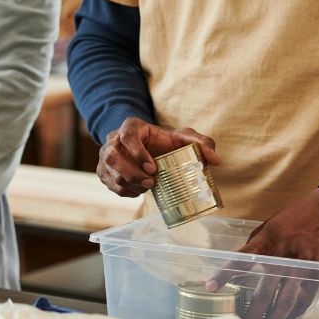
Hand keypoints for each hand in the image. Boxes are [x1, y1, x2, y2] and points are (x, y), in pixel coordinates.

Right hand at [98, 117, 219, 196]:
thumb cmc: (165, 142)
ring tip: (147, 188)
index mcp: (131, 127)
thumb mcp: (184, 138)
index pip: (127, 136)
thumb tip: (215, 160)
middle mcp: (113, 139)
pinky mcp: (104, 170)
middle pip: (113, 156)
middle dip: (131, 173)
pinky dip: (123, 190)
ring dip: (128, 183)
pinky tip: (138, 191)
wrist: (147, 148)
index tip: (153, 168)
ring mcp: (105, 156)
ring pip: (109, 171)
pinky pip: (109, 183)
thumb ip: (201, 143)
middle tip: (151, 183)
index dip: (138, 153)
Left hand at [206, 188, 318, 318]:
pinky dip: (293, 314)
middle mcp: (285, 256)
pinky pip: (304, 300)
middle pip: (265, 291)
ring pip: (286, 301)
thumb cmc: (294, 217)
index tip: (210, 286)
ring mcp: (304, 267)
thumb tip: (240, 265)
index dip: (225, 274)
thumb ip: (255, 246)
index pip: (241, 260)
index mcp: (268, 241)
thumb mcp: (268, 226)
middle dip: (253, 312)